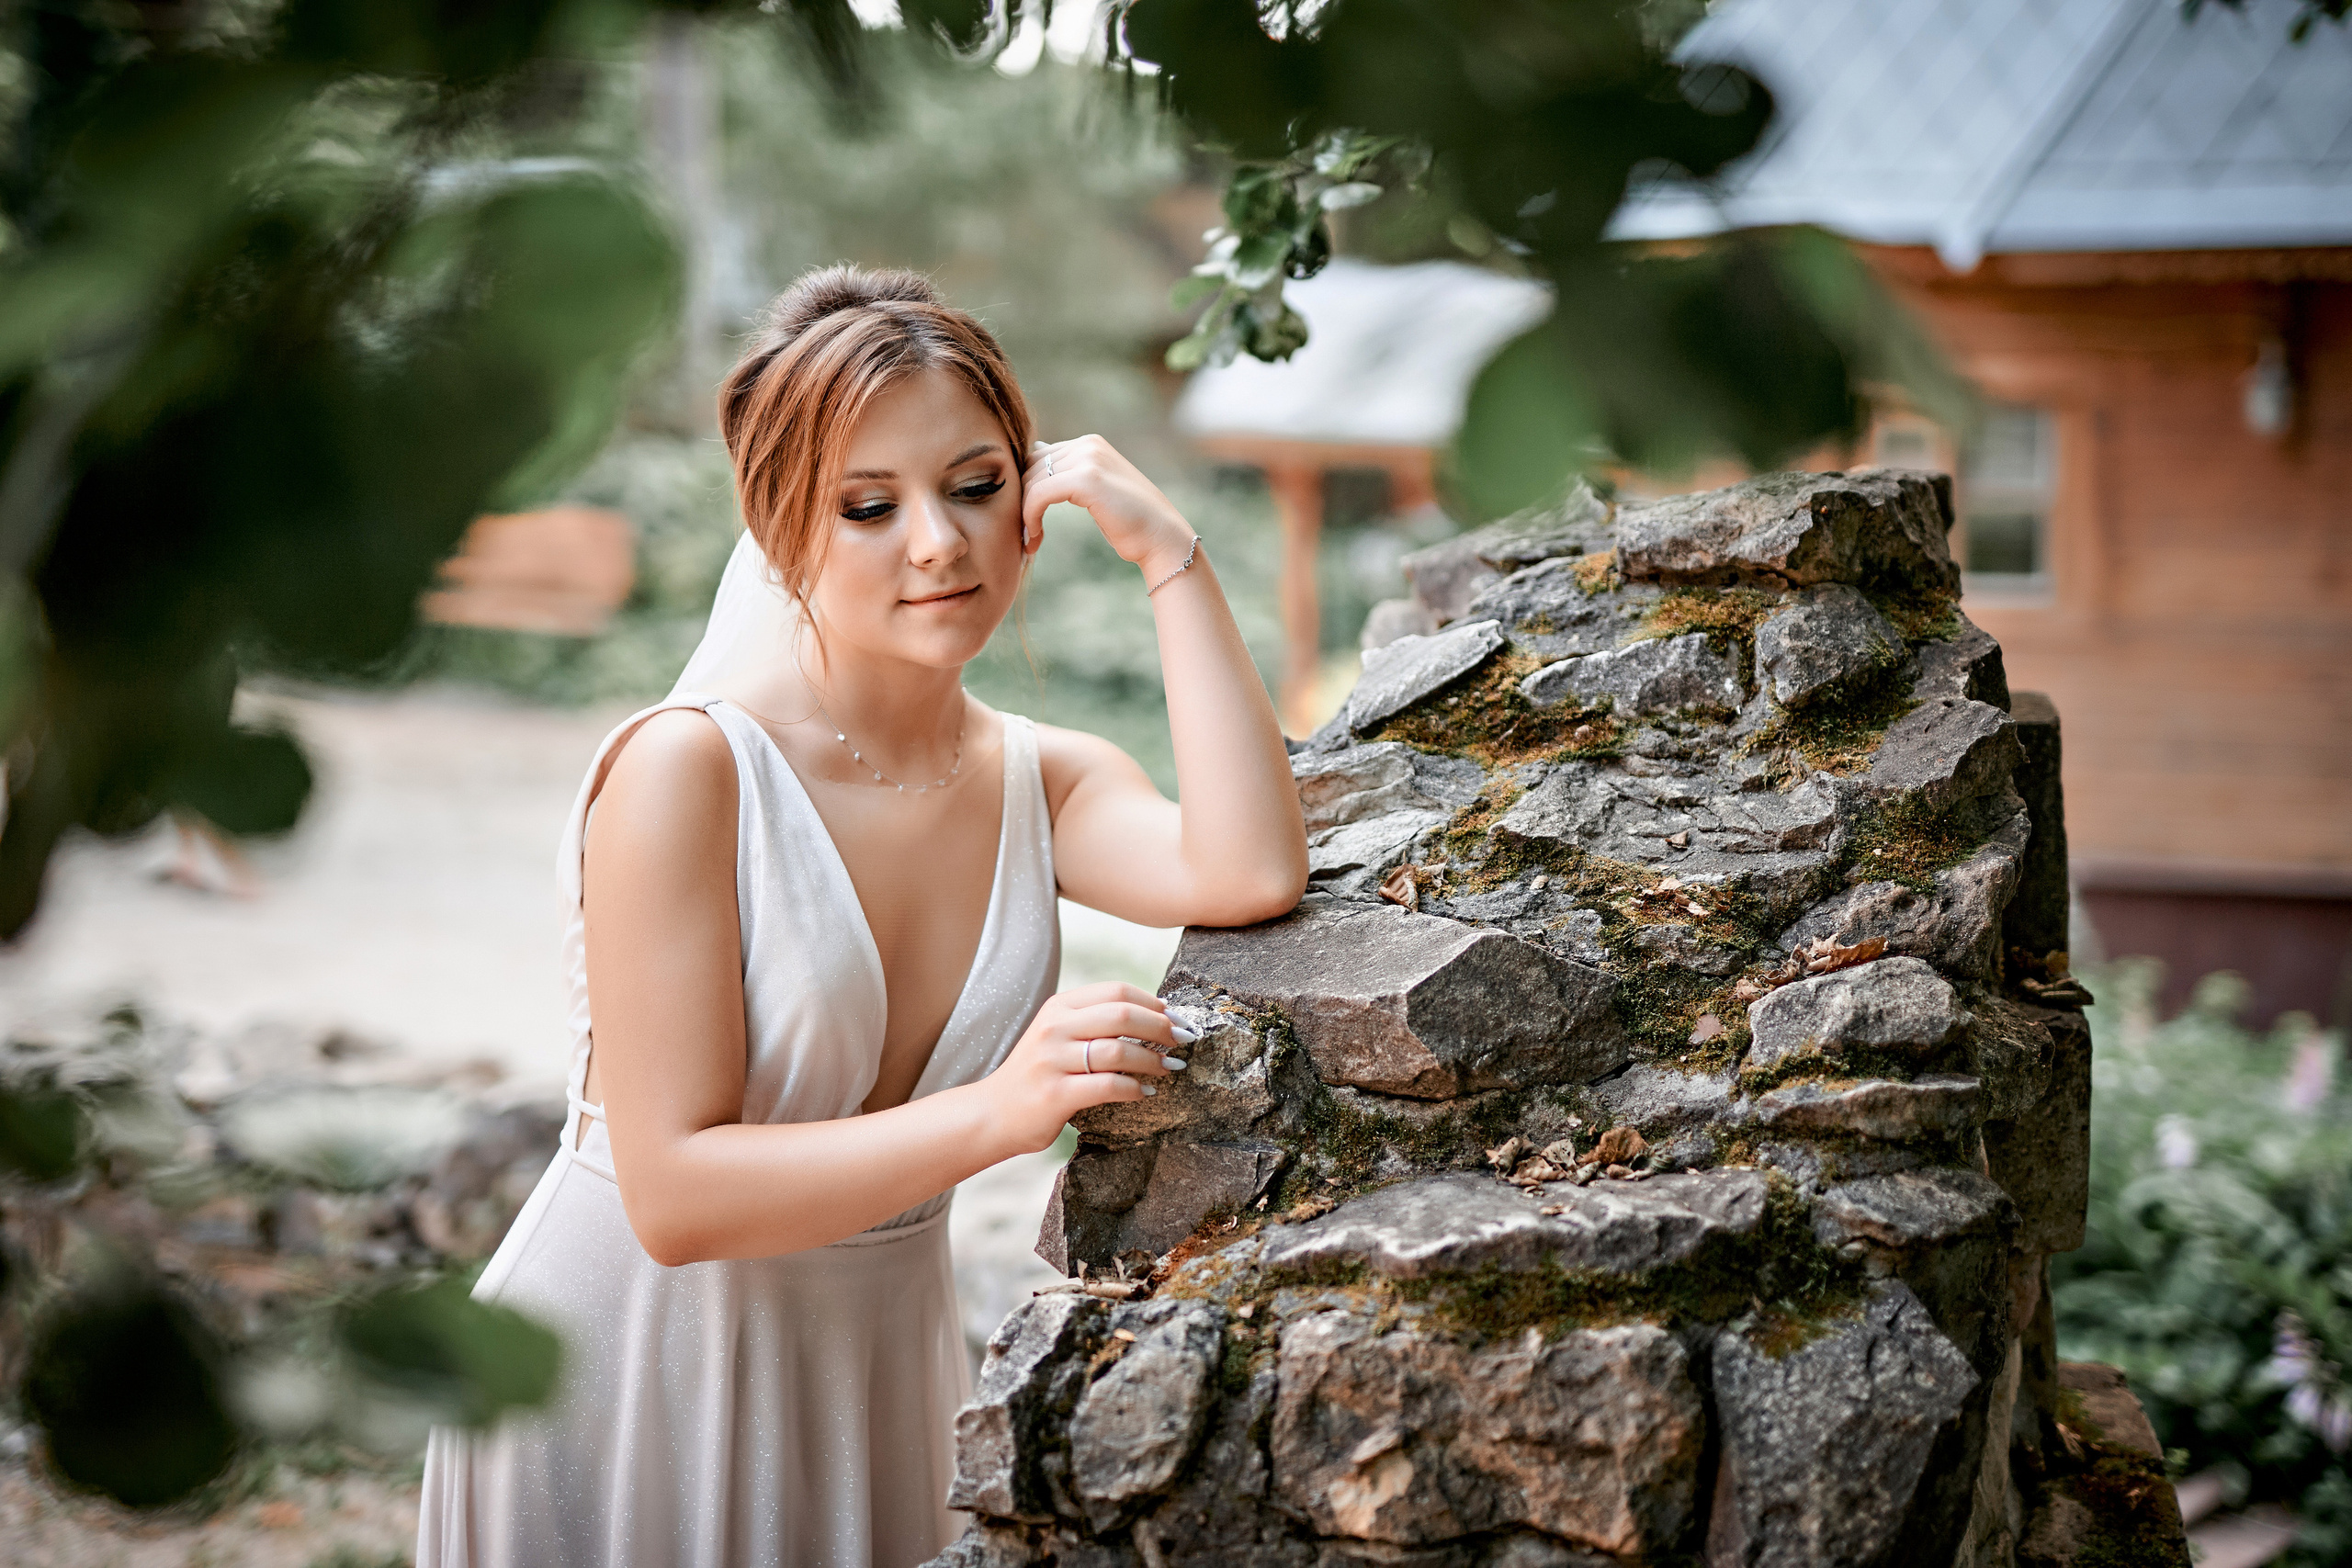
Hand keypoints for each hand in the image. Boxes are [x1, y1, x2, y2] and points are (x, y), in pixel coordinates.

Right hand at [978, 981, 1193, 1155]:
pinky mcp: (1056, 1094)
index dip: (1153, 1003)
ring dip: (1153, 1060)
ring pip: (1119, 1051)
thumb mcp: (1057, 1035)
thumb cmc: (1037, 1074)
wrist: (992, 1113)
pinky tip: (1145, 1092)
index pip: (1116, 991)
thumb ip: (1093, 1022)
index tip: (1176, 1018)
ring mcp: (1053, 1061)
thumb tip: (1154, 1016)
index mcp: (1059, 1007)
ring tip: (1169, 1068)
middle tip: (1182, 1041)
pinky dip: (1135, 1089)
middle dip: (1161, 1027)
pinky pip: (1108, 1086)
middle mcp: (1054, 1028)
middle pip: (1122, 1014)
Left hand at [1021, 435, 1196, 582]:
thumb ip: (1068, 470)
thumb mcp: (1095, 490)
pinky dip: (1030, 516)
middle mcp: (1089, 444)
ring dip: (1024, 514)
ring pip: (1032, 481)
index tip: (1027, 520)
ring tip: (1031, 540)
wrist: (1162, 538)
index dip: (1027, 489)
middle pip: (1031, 468)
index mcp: (1090, 444)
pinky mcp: (1087, 479)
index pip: (1038, 458)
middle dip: (1022, 501)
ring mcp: (1089, 458)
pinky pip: (1039, 494)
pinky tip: (1035, 537)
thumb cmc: (1130, 521)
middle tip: (1025, 534)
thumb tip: (1037, 451)